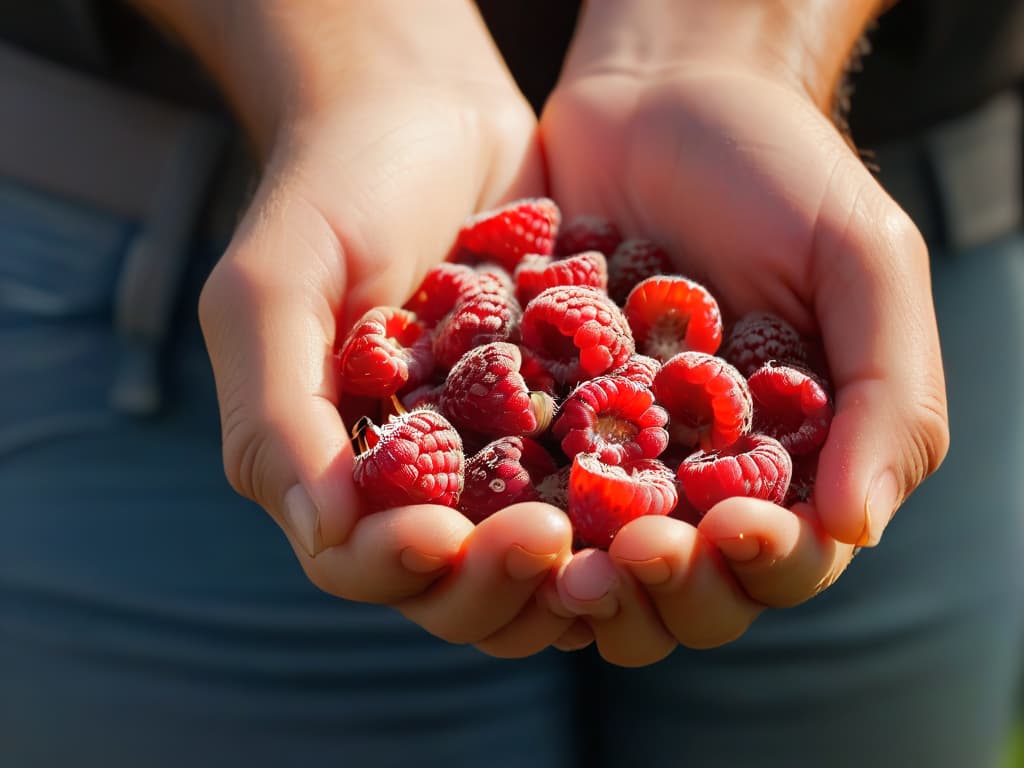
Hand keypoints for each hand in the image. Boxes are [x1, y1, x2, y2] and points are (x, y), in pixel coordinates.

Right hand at [195, 2, 575, 656]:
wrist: (431, 112)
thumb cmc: (337, 188)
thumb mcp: (274, 285)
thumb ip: (277, 412)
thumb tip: (326, 536)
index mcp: (334, 467)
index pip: (359, 561)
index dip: (398, 569)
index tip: (444, 537)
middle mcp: (420, 481)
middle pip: (456, 588)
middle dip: (498, 581)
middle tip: (549, 539)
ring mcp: (499, 458)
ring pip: (537, 562)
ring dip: (575, 568)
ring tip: (616, 537)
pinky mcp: (568, 421)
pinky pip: (603, 487)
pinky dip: (631, 506)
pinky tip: (668, 489)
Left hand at [539, 1, 948, 664]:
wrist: (656, 97)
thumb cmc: (776, 170)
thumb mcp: (861, 261)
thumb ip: (890, 393)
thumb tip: (855, 527)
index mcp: (794, 459)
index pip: (786, 559)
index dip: (762, 565)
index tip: (730, 527)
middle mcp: (701, 479)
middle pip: (689, 593)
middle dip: (667, 588)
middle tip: (632, 552)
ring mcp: (613, 458)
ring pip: (599, 570)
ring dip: (584, 584)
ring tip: (553, 555)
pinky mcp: (537, 423)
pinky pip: (518, 494)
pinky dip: (504, 517)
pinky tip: (481, 508)